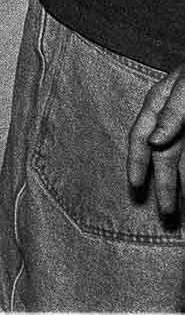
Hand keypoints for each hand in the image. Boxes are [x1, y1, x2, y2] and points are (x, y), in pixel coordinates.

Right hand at [128, 63, 184, 219]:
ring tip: (180, 208)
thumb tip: (154, 141)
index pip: (141, 137)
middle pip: (164, 156)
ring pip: (181, 159)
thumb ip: (172, 114)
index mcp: (159, 103)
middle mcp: (173, 118)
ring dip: (181, 183)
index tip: (136, 187)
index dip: (137, 163)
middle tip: (168, 214)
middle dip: (165, 185)